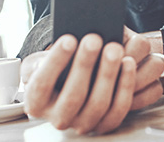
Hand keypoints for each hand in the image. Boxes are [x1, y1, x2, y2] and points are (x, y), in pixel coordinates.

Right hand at [21, 28, 163, 135]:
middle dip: (84, 65)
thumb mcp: (38, 64)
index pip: (43, 83)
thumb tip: (65, 43)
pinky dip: (125, 86)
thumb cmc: (50, 72)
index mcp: (35, 102)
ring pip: (98, 104)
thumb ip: (44, 57)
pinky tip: (128, 64)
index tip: (68, 39)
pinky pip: (118, 109)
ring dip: (108, 74)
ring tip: (114, 48)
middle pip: (73, 96)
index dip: (56, 61)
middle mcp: (58, 118)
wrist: (62, 91)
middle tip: (93, 39)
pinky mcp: (104, 125)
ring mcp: (82, 124)